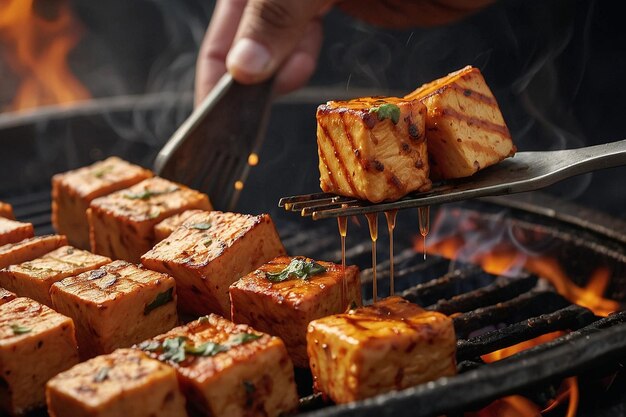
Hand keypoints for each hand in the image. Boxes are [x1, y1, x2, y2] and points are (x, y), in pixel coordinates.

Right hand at [194, 0, 495, 105]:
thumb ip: (280, 12)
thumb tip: (243, 68)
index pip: (227, 22)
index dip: (216, 69)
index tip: (214, 119)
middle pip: (246, 32)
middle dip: (244, 74)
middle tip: (247, 115)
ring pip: (276, 39)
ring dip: (272, 72)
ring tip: (277, 90)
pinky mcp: (347, 8)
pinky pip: (307, 42)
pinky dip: (299, 64)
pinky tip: (299, 76)